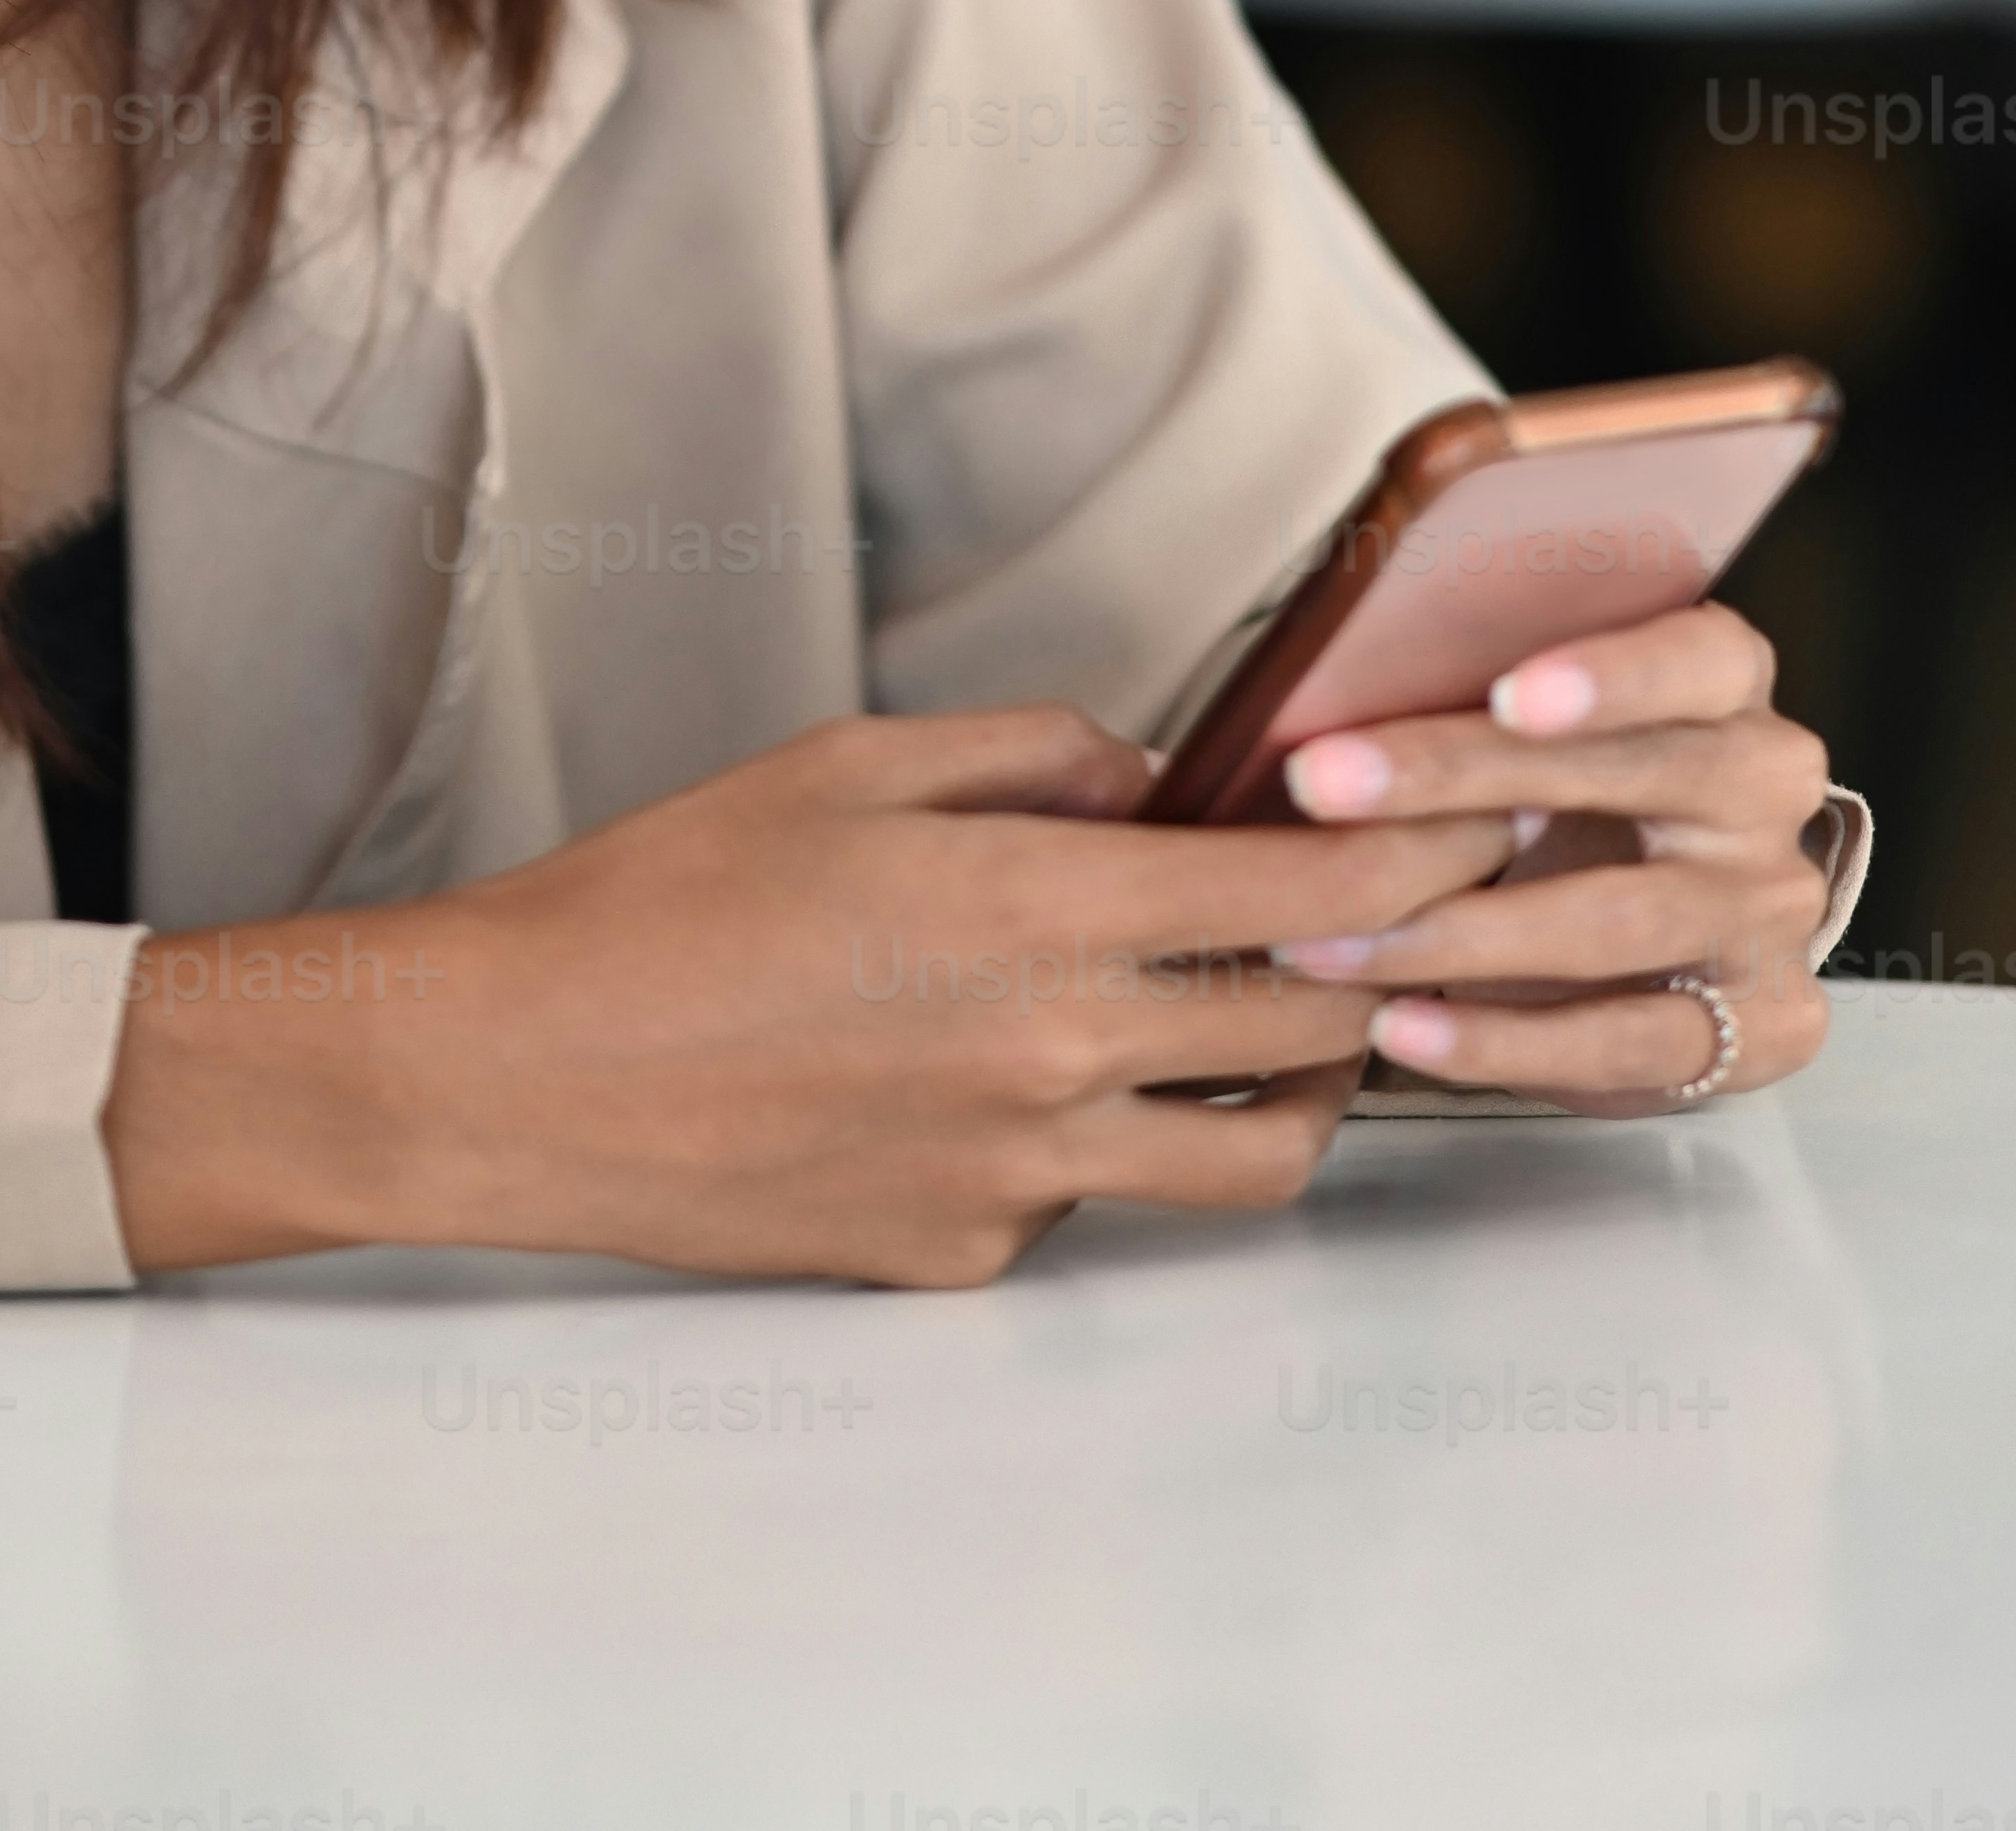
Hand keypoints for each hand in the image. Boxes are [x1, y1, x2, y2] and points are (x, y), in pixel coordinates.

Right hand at [101, 703, 1518, 1287]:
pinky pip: (1098, 1199)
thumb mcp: (855, 763)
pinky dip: (1113, 1136)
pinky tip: (1043, 1075)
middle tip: (1408, 925)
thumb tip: (1152, 779)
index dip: (1418, 858)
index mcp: (1033, 911)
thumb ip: (1034, 758)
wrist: (532, 1067)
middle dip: (1387, 973)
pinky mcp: (967, 1258)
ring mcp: (1019, 1177)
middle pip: (1313, 1033)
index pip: (1304, 892)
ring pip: (1244, 1153)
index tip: (1483, 827)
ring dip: (1290, 1084)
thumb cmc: (674, 891)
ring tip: (1277, 1021)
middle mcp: (1054, 1057)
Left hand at [1267, 598, 1831, 1109]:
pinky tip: (1403, 1026)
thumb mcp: (1553, 720)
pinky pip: (1629, 1040)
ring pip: (1621, 920)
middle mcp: (1766, 786)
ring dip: (1455, 932)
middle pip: (1632, 779)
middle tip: (1321, 784)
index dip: (1612, 676)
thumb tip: (1323, 670)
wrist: (1688, 922)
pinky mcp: (1769, 1024)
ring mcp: (1773, 910)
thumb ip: (1484, 691)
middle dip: (1460, 778)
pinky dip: (1502, 1040)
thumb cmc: (1583, 788)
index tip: (1509, 695)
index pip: (1695, 658)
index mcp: (1725, 681)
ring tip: (1328, 941)